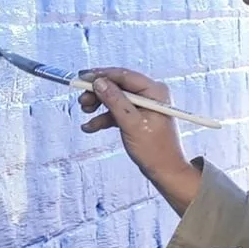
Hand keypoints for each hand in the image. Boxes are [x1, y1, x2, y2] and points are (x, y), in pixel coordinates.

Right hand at [78, 67, 195, 199]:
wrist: (165, 172)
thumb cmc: (155, 150)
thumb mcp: (131, 123)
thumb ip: (114, 101)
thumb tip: (99, 82)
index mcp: (154, 91)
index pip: (124, 75)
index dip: (101, 75)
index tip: (83, 77)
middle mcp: (150, 95)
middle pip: (118, 86)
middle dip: (98, 93)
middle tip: (82, 99)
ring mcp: (143, 106)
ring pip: (115, 99)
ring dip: (99, 105)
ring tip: (85, 111)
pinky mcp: (138, 117)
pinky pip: (118, 112)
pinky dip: (104, 118)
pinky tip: (90, 126)